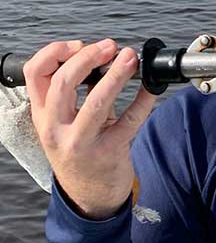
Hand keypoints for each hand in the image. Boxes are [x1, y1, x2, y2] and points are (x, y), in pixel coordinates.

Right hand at [24, 39, 157, 219]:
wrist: (90, 197)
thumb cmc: (81, 154)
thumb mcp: (67, 124)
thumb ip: (79, 94)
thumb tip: (99, 59)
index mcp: (43, 116)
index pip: (35, 74)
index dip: (55, 52)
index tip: (79, 45)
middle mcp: (56, 129)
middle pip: (62, 82)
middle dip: (88, 58)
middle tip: (110, 47)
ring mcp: (81, 142)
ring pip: (96, 101)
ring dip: (116, 74)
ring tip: (130, 58)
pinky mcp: (109, 152)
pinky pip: (130, 120)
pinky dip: (144, 100)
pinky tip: (152, 87)